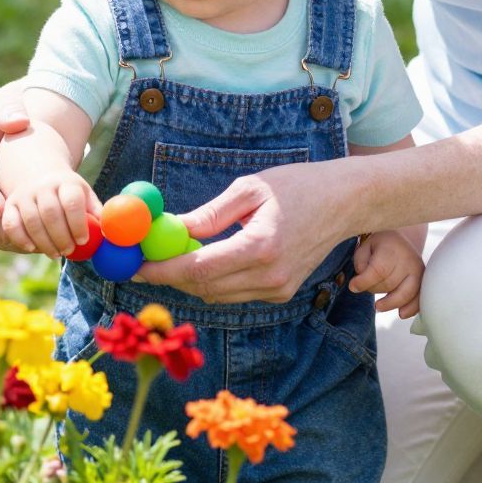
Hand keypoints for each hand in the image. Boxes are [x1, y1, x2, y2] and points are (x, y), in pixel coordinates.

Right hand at [0, 86, 32, 248]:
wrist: (15, 127)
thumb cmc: (10, 110)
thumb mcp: (8, 100)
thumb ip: (10, 106)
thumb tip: (16, 122)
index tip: (1, 205)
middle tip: (19, 235)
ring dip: (3, 235)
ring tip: (30, 244)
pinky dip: (10, 238)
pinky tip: (33, 244)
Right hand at [2, 172, 100, 259]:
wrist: (40, 175)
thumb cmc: (69, 194)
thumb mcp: (85, 196)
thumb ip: (96, 212)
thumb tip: (110, 234)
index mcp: (67, 182)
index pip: (72, 202)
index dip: (78, 224)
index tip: (83, 240)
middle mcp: (43, 186)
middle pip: (50, 213)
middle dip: (61, 237)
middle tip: (69, 251)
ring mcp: (24, 194)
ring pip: (31, 221)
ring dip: (44, 242)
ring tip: (56, 254)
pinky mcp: (10, 204)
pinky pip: (11, 224)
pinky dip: (20, 238)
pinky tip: (32, 248)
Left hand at [132, 161, 354, 304]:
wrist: (345, 203)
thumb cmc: (299, 186)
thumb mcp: (250, 189)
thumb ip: (210, 214)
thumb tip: (170, 229)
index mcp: (261, 246)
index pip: (199, 269)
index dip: (162, 271)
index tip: (136, 267)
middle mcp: (270, 276)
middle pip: (204, 289)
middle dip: (170, 278)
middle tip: (144, 262)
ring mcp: (278, 289)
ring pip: (217, 296)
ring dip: (189, 281)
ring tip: (171, 257)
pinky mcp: (281, 293)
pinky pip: (234, 294)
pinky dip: (213, 282)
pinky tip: (204, 260)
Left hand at [348, 231, 422, 317]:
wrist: (402, 239)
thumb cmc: (380, 245)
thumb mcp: (365, 247)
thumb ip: (360, 263)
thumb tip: (359, 285)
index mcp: (392, 248)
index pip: (379, 270)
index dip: (364, 282)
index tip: (353, 286)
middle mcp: (408, 260)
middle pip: (389, 284)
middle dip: (374, 289)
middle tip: (366, 287)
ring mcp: (419, 271)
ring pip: (405, 294)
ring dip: (390, 303)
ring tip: (378, 306)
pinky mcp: (424, 281)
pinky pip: (419, 298)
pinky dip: (411, 308)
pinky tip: (401, 313)